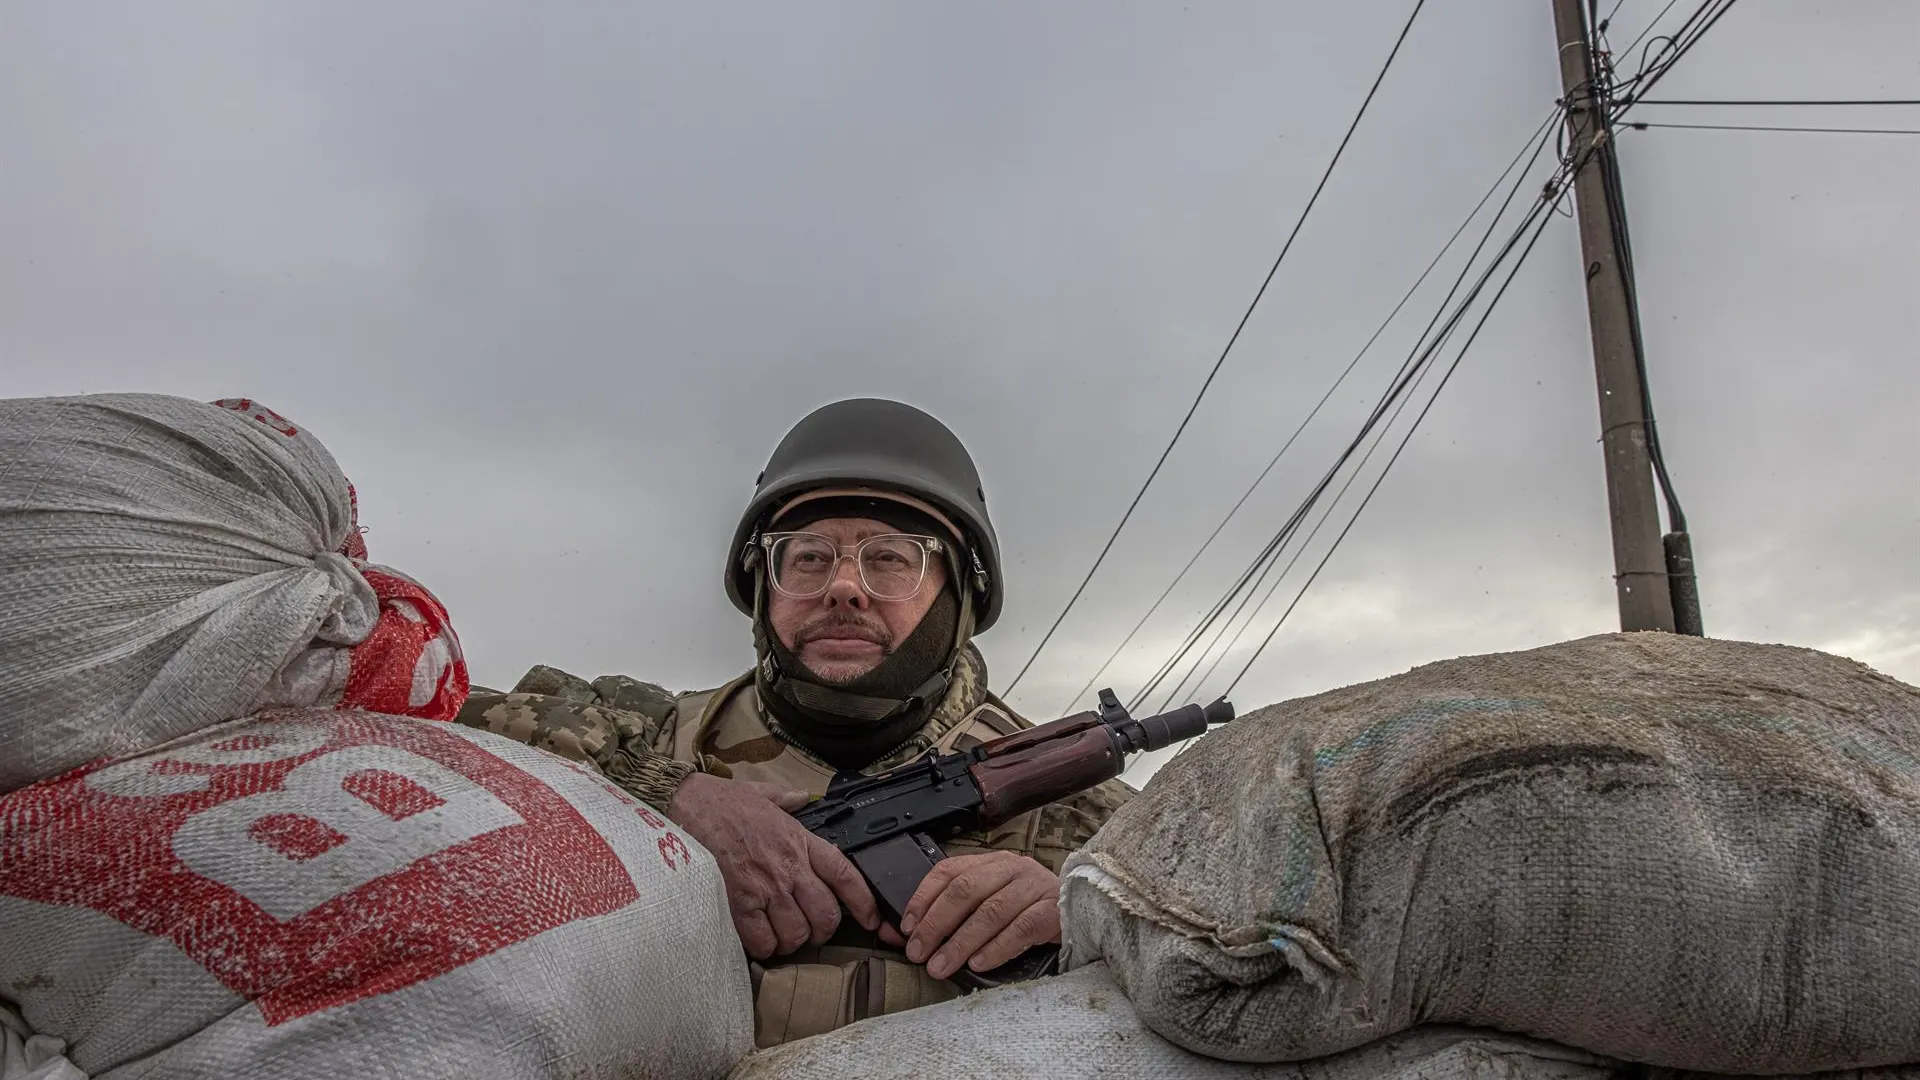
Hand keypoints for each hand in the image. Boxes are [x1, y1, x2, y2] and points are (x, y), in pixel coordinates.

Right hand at [666, 772, 879, 959]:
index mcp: (800, 840)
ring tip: (780, 936)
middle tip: (809, 931)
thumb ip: (787, 800)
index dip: (863, 902)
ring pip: (797, 933)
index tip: (871, 919)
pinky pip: (763, 940)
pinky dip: (763, 947)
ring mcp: (766, 886)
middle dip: (822, 931)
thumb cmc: (721, 802)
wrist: (684, 805)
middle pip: (826, 915)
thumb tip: (801, 798)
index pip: (845, 875)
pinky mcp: (739, 902)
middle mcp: (789, 866)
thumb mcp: (762, 794)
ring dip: (791, 942)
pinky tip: (757, 939)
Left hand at [881, 850, 1060, 980]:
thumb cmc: (1028, 910)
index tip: (906, 927)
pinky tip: (979, 964)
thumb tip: (904, 933)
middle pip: (966, 890)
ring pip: (991, 911)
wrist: (1084, 911)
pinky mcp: (1054, 911)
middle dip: (936, 923)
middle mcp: (1013, 868)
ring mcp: (1035, 887)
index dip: (923, 898)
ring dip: (960, 942)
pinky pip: (1021, 928)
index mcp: (992, 862)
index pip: (949, 870)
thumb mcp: (992, 902)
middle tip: (918, 953)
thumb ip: (954, 914)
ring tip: (941, 966)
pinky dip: (996, 948)